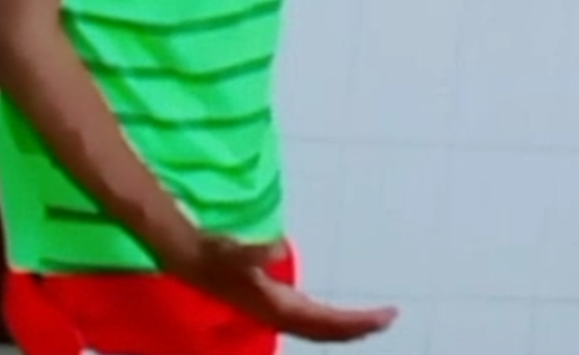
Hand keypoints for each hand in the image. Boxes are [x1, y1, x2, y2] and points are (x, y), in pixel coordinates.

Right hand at [182, 233, 397, 341]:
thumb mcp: (233, 250)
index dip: (354, 323)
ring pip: (318, 326)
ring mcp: (275, 308)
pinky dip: (327, 318)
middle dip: (357, 327)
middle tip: (388, 316)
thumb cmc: (215, 252)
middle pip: (326, 330)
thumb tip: (275, 248)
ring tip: (369, 319)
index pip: (324, 323)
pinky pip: (309, 317)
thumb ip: (254, 251)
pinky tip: (332, 313)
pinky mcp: (271, 300)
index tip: (383, 317)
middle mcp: (279, 313)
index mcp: (276, 307)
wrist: (189, 257)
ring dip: (344, 326)